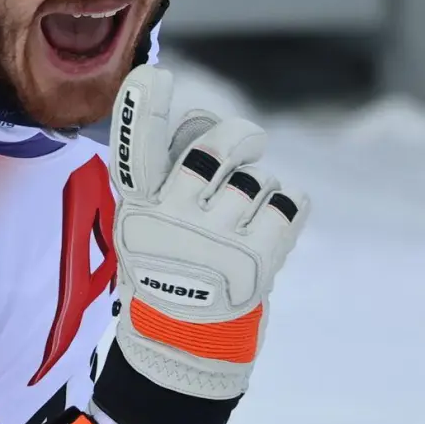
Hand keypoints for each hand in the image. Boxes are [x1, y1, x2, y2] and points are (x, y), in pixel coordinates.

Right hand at [100, 64, 307, 410]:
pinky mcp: (257, 261)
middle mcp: (172, 220)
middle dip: (240, 136)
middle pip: (216, 146)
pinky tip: (273, 228)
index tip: (156, 76)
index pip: (135, 148)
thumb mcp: (148, 223)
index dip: (142, 107)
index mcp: (139, 207)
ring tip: (245, 220)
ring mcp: (216, 241)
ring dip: (261, 190)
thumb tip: (207, 123)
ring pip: (258, 178)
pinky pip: (288, 203)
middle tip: (249, 142)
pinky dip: (289, 210)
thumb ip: (167, 173)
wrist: (186, 346)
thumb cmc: (170, 267)